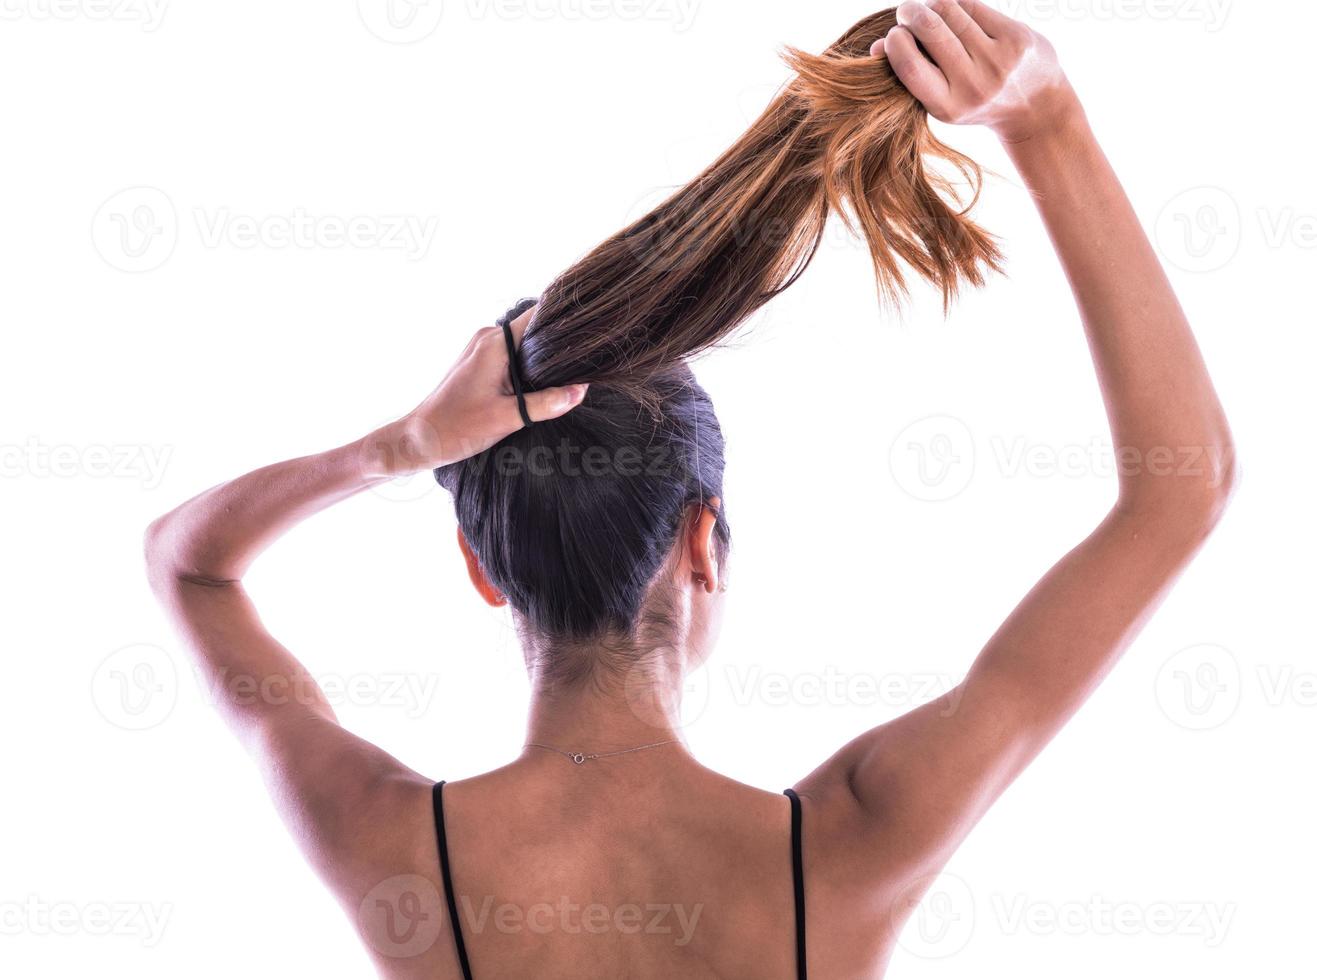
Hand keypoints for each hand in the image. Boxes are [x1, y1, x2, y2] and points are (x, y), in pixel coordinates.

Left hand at [361, 308, 587, 477]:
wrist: (420, 440)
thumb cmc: (457, 428)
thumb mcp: (508, 418)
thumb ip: (547, 403)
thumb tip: (581, 391)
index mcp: (495, 344)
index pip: (538, 316)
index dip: (564, 320)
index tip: (588, 330)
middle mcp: (488, 339)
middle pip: (534, 330)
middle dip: (557, 345)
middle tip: (583, 363)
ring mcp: (481, 350)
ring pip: (523, 345)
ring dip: (542, 359)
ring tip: (565, 377)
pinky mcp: (479, 363)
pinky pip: (512, 356)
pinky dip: (528, 367)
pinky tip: (540, 386)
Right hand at [872, 0, 1077, 143]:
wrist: (1035, 106)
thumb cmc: (974, 99)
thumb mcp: (941, 100)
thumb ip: (911, 75)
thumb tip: (876, 46)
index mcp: (948, 107)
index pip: (910, 65)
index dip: (896, 42)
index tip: (894, 35)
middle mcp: (973, 85)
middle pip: (929, 29)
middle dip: (910, 12)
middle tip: (906, 12)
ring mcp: (997, 60)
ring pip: (950, 10)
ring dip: (932, 4)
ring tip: (929, 11)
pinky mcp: (1015, 38)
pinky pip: (973, 5)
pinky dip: (957, 3)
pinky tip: (953, 10)